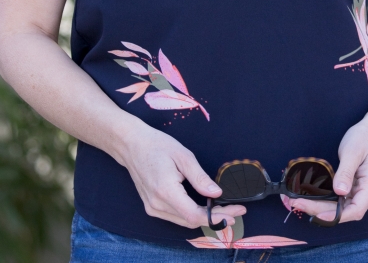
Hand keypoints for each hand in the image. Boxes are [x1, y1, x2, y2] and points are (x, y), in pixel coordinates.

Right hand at [119, 122, 245, 228]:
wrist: (132, 145)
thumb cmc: (157, 145)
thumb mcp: (183, 156)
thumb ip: (199, 177)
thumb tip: (217, 193)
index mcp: (165, 191)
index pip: (194, 215)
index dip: (216, 217)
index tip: (235, 211)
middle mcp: (157, 205)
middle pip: (191, 221)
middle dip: (215, 218)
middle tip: (235, 209)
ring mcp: (152, 208)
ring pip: (184, 221)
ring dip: (204, 218)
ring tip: (224, 209)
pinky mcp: (151, 207)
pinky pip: (176, 216)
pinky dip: (192, 214)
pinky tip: (204, 207)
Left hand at [284, 118, 367, 223]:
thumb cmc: (364, 139)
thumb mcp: (352, 151)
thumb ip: (346, 172)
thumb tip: (339, 191)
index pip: (355, 210)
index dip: (335, 216)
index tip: (316, 215)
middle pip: (345, 211)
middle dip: (321, 210)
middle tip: (297, 203)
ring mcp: (363, 195)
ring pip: (341, 208)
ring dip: (321, 207)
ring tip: (299, 202)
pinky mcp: (356, 192)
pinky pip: (341, 201)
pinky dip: (326, 201)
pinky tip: (310, 199)